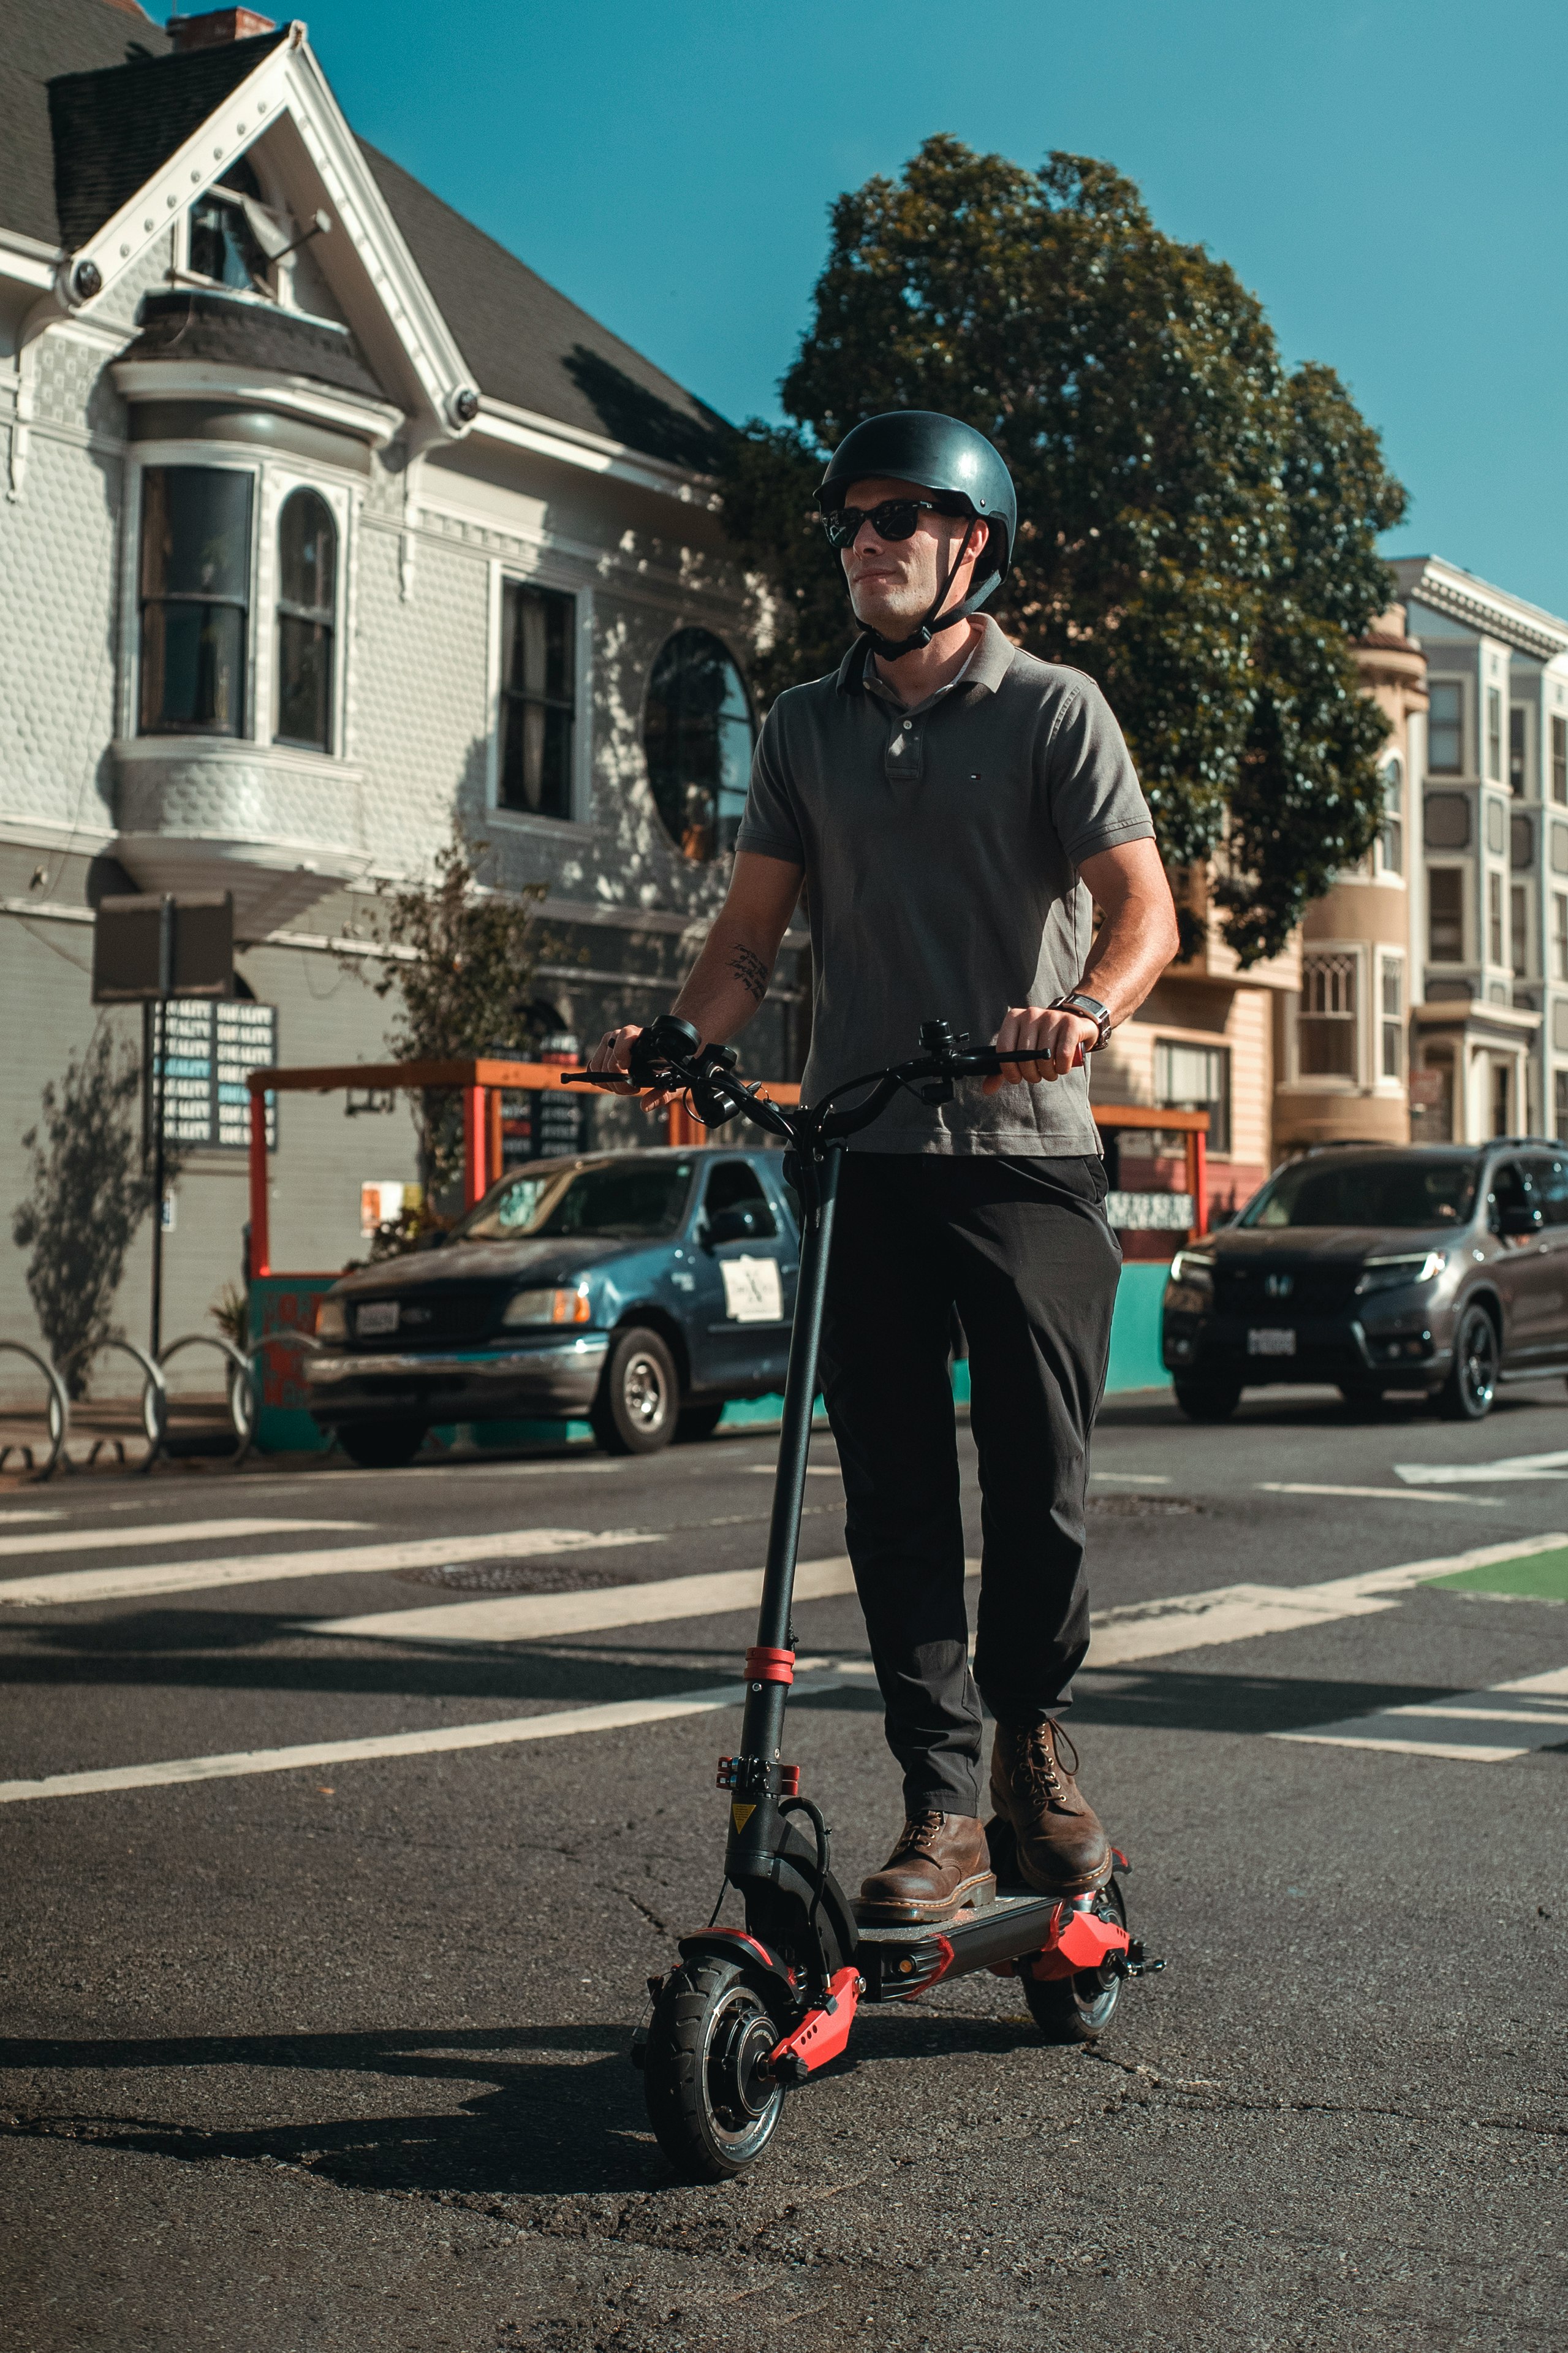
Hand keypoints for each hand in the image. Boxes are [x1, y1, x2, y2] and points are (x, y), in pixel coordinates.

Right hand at [586, 1025, 679, 1110]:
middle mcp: (623, 1036)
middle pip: (610, 1058)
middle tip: (631, 1089)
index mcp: (642, 1036)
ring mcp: (611, 1043)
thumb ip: (661, 1094)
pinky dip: (599, 1079)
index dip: (622, 1052)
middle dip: (618, 1080)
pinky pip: (593, 1066)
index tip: (626, 1067)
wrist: (661, 1053)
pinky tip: (612, 1084)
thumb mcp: (671, 1080)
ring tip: (624, 1087)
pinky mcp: (603, 1052)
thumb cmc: (668, 1065)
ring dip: (609, 1082)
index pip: (626, 1035)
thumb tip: (645, 1106)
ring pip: (598, 1065)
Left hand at [980, 1004, 1099, 1093]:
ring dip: (1048, 1073)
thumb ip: (1005, 1067)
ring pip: (1044, 1057)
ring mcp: (1052, 1017)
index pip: (1004, 1048)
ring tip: (1050, 1073)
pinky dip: (1062, 1068)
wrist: (1075, 1022)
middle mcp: (1031, 1014)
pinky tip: (1062, 1068)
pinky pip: (1063, 1054)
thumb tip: (987, 1089)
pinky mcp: (1070, 1024)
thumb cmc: (1043, 1040)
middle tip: (1037, 1077)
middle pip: (1024, 1055)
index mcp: (1014, 1018)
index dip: (1009, 1070)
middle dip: (1030, 1074)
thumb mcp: (1022, 1049)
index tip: (1017, 1078)